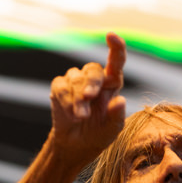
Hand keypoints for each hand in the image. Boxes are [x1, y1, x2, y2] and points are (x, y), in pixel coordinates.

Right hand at [49, 33, 126, 167]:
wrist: (75, 146)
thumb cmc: (98, 135)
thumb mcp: (111, 130)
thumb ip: (117, 116)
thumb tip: (121, 101)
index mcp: (112, 84)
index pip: (116, 61)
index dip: (116, 47)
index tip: (111, 36)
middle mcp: (95, 79)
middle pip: (93, 70)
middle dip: (90, 84)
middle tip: (88, 98)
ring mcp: (76, 82)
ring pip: (75, 78)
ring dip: (77, 99)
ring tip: (80, 117)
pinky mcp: (60, 88)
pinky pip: (61, 86)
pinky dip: (65, 100)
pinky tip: (70, 114)